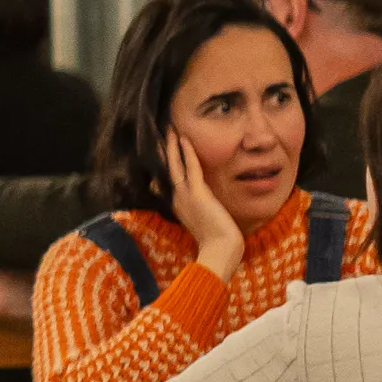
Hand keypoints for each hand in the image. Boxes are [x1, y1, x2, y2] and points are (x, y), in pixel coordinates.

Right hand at [164, 128, 244, 278]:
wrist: (220, 250)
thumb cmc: (218, 242)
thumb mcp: (206, 225)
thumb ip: (203, 213)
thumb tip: (204, 207)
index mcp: (179, 206)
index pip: (168, 181)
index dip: (164, 165)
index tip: (162, 152)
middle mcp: (177, 199)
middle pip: (167, 170)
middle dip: (165, 151)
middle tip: (161, 134)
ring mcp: (185, 196)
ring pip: (175, 166)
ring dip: (172, 147)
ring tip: (169, 130)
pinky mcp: (197, 193)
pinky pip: (191, 168)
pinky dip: (187, 153)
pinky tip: (184, 139)